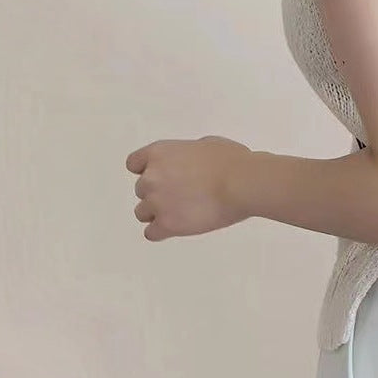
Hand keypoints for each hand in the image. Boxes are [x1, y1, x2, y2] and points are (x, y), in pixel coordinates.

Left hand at [126, 135, 252, 240]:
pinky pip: (151, 233)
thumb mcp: (206, 144)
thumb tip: (188, 165)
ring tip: (183, 213)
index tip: (165, 176)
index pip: (134, 164)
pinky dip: (162, 231)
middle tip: (183, 196)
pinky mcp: (167, 225)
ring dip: (159, 213)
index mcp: (159, 153)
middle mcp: (151, 177)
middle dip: (159, 192)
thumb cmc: (231, 160)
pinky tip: (180, 227)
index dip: (148, 170)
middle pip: (141, 190)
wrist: (242, 183)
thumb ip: (186, 155)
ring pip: (142, 213)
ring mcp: (156, 202)